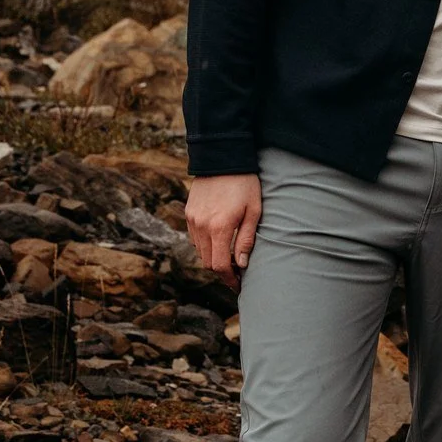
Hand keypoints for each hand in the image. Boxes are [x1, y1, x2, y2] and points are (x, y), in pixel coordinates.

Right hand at [186, 173, 261, 287]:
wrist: (223, 157)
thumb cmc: (245, 183)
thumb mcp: (253, 211)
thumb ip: (246, 239)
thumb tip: (241, 264)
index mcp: (220, 227)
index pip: (219, 265)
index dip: (229, 279)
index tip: (238, 284)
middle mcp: (202, 226)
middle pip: (207, 261)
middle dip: (221, 270)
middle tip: (236, 272)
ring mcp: (192, 219)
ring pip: (199, 251)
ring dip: (212, 257)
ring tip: (228, 256)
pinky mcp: (189, 212)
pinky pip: (194, 237)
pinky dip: (204, 244)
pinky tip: (218, 239)